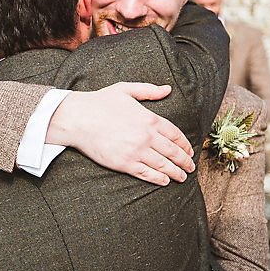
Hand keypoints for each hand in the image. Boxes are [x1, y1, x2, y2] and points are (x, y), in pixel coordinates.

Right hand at [47, 83, 194, 185]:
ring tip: (182, 177)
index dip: (185, 144)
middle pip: (172, 152)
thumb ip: (149, 90)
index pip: (175, 134)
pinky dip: (158, 178)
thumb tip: (168, 89)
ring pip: (162, 165)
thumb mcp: (126, 90)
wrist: (78, 118)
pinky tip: (165, 181)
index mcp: (149, 118)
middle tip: (191, 167)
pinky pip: (146, 173)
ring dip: (175, 172)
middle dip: (184, 161)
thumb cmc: (100, 102)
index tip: (190, 150)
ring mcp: (136, 151)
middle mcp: (146, 136)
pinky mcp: (124, 163)